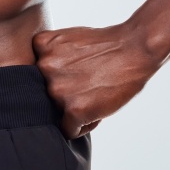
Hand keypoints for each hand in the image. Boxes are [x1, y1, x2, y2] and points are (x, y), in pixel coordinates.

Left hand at [32, 21, 160, 138]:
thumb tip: (35, 82)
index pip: (36, 73)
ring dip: (75, 110)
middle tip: (87, 83)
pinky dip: (84, 124)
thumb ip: (48, 56)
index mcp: (40, 45)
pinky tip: (97, 108)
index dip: (56, 76)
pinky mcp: (73, 110)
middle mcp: (44, 66)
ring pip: (57, 113)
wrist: (134, 49)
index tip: (74, 69)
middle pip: (46, 94)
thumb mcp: (66, 39)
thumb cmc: (103, 45)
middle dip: (66, 94)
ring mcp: (57, 88)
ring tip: (94, 94)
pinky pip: (69, 130)